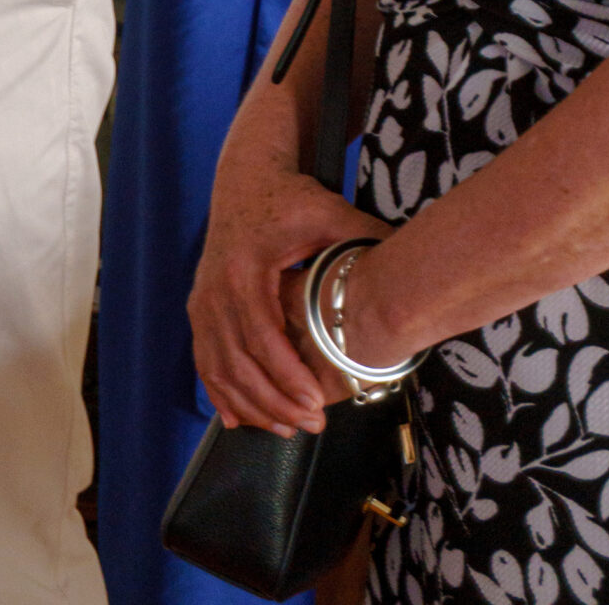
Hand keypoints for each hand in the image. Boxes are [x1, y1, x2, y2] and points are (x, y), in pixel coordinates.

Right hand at [189, 153, 387, 436]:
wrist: (245, 179)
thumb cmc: (290, 197)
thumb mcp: (329, 212)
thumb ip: (364, 239)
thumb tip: (409, 263)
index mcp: (245, 268)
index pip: (262, 334)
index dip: (287, 373)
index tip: (315, 400)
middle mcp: (215, 290)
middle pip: (239, 362)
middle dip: (274, 401)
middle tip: (311, 424)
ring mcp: (202, 302)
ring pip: (220, 369)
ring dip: (252, 405)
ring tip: (287, 429)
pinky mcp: (200, 309)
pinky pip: (205, 361)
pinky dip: (221, 394)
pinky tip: (239, 420)